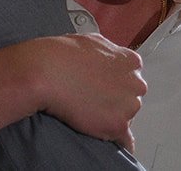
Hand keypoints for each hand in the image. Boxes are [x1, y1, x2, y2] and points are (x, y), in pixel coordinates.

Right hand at [27, 33, 145, 150]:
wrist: (45, 72)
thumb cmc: (61, 55)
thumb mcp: (90, 40)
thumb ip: (108, 53)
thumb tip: (108, 61)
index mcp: (130, 62)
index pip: (131, 77)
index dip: (115, 82)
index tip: (102, 85)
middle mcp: (135, 84)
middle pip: (131, 97)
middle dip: (115, 99)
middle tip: (92, 98)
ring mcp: (128, 106)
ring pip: (126, 117)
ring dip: (111, 117)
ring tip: (88, 112)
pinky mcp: (117, 125)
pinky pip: (125, 140)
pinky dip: (115, 139)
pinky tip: (103, 133)